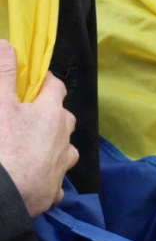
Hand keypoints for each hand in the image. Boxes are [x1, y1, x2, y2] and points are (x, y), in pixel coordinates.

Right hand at [0, 40, 76, 216]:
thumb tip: (6, 44)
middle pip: (65, 118)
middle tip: (30, 114)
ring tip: (34, 147)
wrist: (3, 196)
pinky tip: (34, 179)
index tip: (35, 80)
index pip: (56, 87)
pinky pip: (55, 181)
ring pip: (65, 150)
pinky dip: (48, 177)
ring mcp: (61, 166)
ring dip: (54, 146)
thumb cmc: (2, 146)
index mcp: (52, 114)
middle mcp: (64, 138)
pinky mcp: (53, 191)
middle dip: (52, 114)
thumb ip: (4, 74)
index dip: (45, 81)